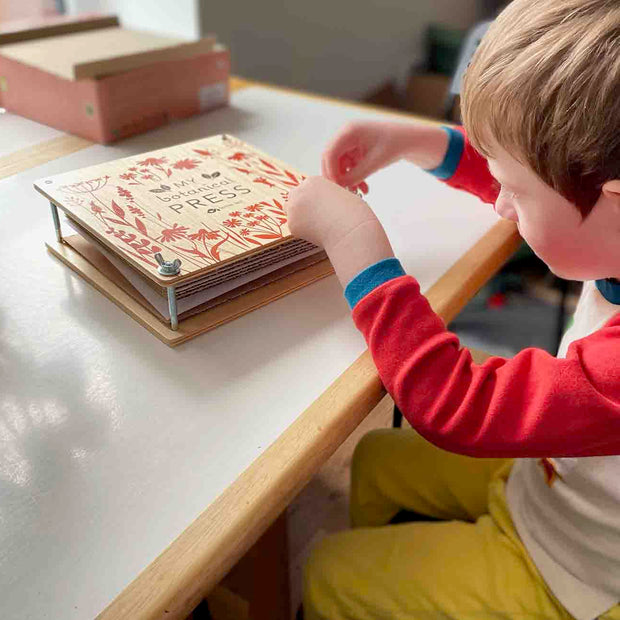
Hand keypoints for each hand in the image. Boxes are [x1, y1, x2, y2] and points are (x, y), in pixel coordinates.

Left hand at [286, 176, 376, 248]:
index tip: (318, 207)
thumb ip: (327, 196)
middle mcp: (300, 191)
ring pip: (289, 211)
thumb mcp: (341, 194)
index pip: (306, 188)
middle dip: (301, 205)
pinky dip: (302, 231)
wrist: (350, 228)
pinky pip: (293, 227)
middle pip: (294, 196)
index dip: (312, 199)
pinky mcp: (292, 224)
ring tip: (314, 225)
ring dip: (298, 216)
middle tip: (313, 216)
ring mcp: (293, 207)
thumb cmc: (352, 213)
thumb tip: (324, 205)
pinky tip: (315, 233)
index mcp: (313, 181)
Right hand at [322, 121, 450, 189]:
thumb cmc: (395, 146)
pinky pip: (347, 167)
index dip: (331, 172)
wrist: (408, 140)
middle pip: (330, 159)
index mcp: (350, 130)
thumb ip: (356, 175)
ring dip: (347, 180)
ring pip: (338, 165)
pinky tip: (364, 188)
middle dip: (336, 177)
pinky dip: (353, 178)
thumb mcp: (375, 163)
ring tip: (360, 193)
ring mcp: (348, 143)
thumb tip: (340, 186)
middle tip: (344, 193)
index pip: (330, 152)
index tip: (338, 188)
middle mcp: (345, 134)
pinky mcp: (353, 151)